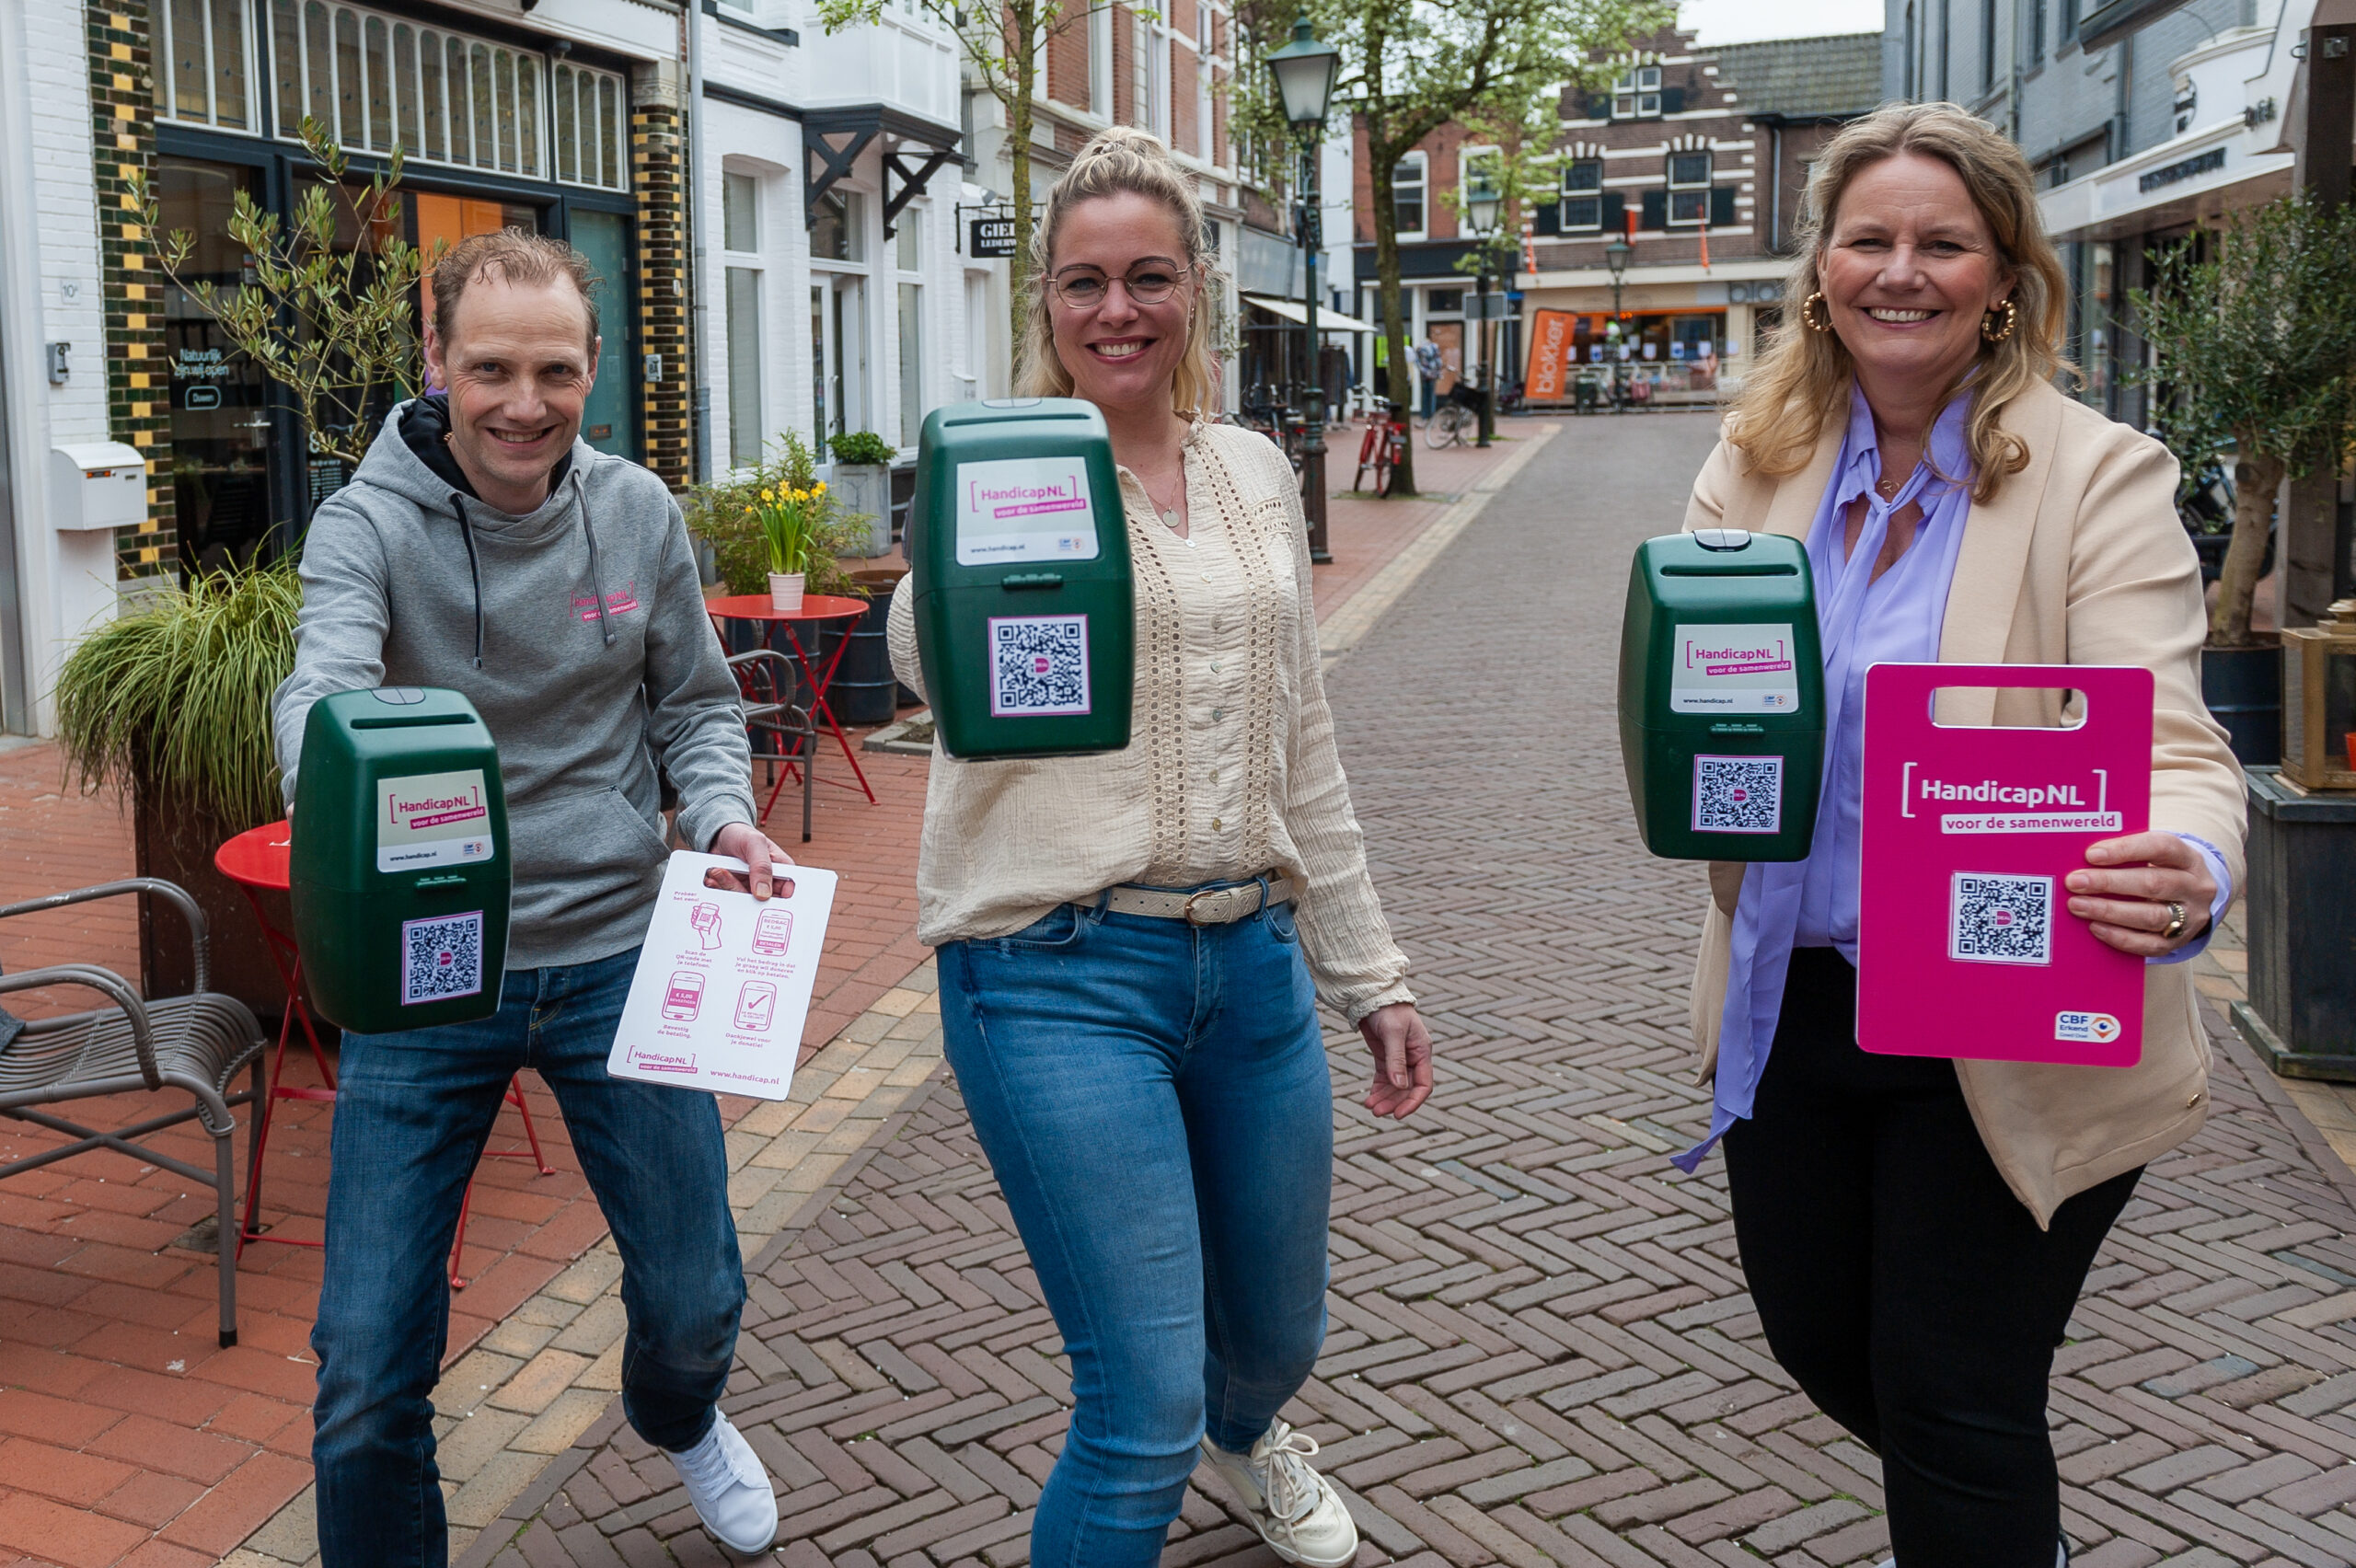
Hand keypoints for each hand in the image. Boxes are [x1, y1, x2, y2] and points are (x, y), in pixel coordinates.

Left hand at [704, 822, 794, 899]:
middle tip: (729, 876)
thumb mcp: (754, 843)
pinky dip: (718, 888)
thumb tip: (764, 894)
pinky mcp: (736, 890)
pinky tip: (714, 877)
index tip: (758, 897)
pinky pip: (728, 898)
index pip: (787, 892)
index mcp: (781, 870)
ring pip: (742, 901)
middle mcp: (768, 882)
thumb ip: (762, 866)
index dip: (776, 900)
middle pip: (761, 901)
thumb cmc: (741, 834)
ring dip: (727, 886)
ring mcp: (751, 888)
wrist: (719, 835)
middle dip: (741, 889)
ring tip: (718, 871)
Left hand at [1359, 1003, 1432, 1119]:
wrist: (1373, 995)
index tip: (1399, 1114)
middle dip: (1393, 1101)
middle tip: (1377, 1112)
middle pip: (1407, 1089)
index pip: (1423, 1084)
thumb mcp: (1393, 1033)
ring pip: (1395, 1086)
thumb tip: (1399, 1086)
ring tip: (1369, 1107)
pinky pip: (1385, 1079)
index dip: (1413, 1101)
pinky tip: (1370, 1098)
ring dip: (1384, 1098)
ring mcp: (1400, 1058)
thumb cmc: (1389, 1010)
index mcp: (1422, 1052)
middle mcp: (1414, 1058)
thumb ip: (1396, 1059)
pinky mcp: (1386, 1057)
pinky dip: (1378, 1090)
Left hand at [2066, 832, 2215, 957]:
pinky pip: (2150, 945)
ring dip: (2109, 911)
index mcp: (2189, 858)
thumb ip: (2125, 854)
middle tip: (2075, 882)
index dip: (2126, 850)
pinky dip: (2120, 937)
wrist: (2188, 900)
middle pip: (2153, 884)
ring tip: (2078, 905)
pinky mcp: (2179, 942)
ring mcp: (2190, 917)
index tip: (2091, 854)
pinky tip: (2095, 927)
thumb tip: (2082, 860)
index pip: (2161, 847)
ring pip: (2151, 916)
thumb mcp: (2153, 856)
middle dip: (2109, 883)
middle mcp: (2195, 887)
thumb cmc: (2160, 871)